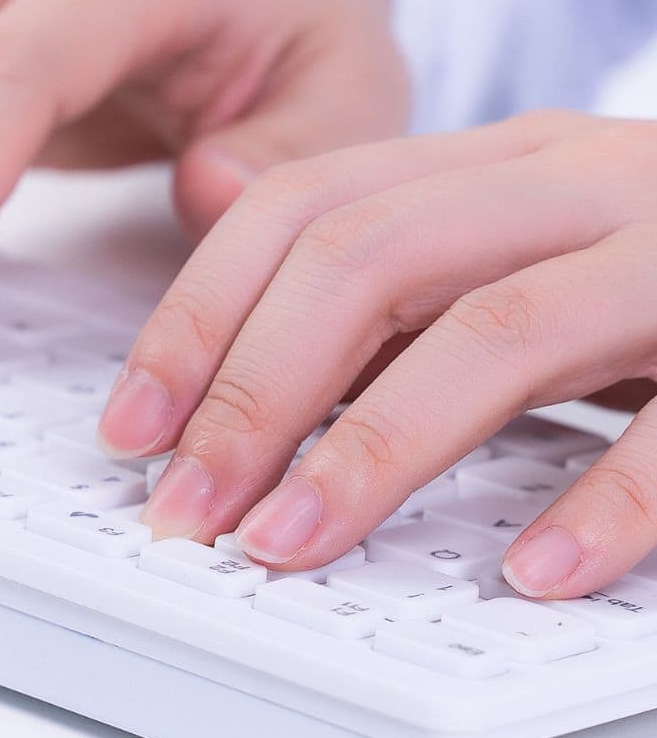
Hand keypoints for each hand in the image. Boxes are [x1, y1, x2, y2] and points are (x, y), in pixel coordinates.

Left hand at [97, 110, 656, 598]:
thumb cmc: (650, 263)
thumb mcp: (513, 252)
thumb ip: (403, 292)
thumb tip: (242, 379)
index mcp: (489, 162)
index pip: (300, 209)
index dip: (197, 316)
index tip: (133, 424)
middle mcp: (570, 181)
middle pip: (367, 260)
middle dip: (253, 391)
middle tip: (186, 509)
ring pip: (496, 331)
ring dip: (375, 452)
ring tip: (288, 548)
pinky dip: (606, 499)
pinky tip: (530, 574)